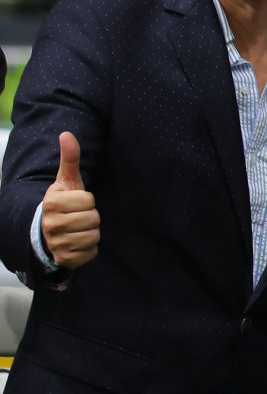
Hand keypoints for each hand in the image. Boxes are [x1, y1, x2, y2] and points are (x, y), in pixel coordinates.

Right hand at [41, 132, 99, 268]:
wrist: (44, 232)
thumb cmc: (61, 203)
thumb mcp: (65, 181)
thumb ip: (69, 159)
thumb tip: (67, 134)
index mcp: (52, 203)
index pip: (89, 201)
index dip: (87, 201)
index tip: (75, 203)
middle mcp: (52, 224)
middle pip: (93, 219)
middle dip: (90, 217)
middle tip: (77, 217)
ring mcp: (57, 243)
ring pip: (94, 236)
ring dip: (91, 232)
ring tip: (77, 229)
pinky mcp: (65, 259)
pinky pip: (91, 252)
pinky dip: (89, 248)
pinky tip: (77, 242)